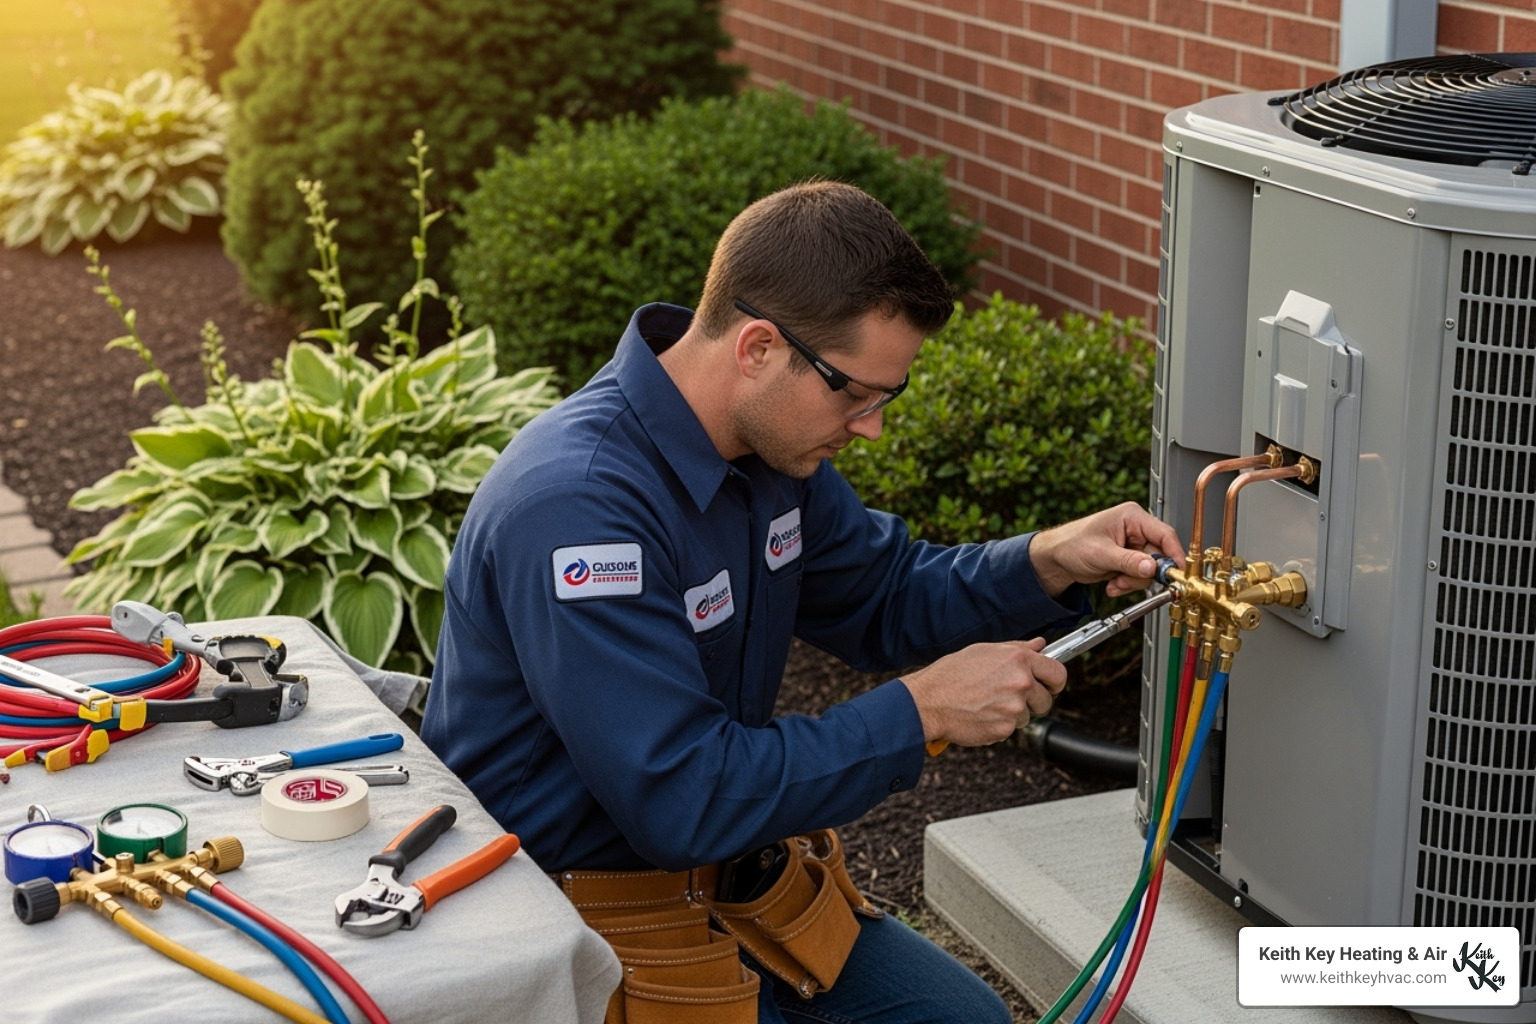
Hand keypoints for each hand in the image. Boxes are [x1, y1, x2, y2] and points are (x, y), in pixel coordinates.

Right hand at [901, 638, 1066, 747]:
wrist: (929, 701)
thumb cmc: (952, 674)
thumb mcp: (984, 651)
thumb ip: (1017, 648)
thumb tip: (1040, 645)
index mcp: (1018, 660)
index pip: (1058, 673)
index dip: (1055, 681)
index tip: (1049, 685)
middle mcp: (1020, 683)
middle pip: (1045, 700)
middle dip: (1032, 700)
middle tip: (1008, 696)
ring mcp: (1014, 708)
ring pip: (1026, 716)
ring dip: (1012, 713)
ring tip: (986, 703)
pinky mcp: (1005, 730)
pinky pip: (1010, 729)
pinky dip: (998, 725)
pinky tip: (981, 714)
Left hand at [1029, 502, 1184, 597]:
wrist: (1056, 558)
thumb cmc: (1071, 544)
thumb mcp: (1101, 554)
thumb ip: (1128, 561)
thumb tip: (1152, 568)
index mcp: (1132, 517)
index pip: (1164, 534)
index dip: (1174, 555)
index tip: (1177, 574)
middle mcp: (1136, 530)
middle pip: (1159, 556)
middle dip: (1143, 574)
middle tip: (1126, 580)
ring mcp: (1133, 545)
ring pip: (1149, 570)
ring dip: (1133, 581)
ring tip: (1115, 582)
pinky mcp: (1129, 560)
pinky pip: (1139, 576)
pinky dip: (1127, 584)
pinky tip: (1113, 584)